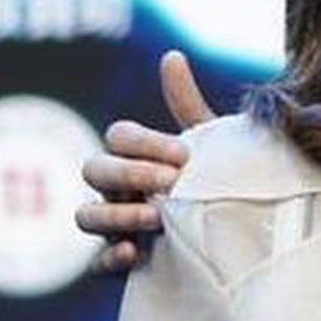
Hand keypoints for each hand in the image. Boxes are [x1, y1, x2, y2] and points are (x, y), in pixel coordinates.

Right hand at [77, 50, 215, 273]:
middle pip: (94, 170)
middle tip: (172, 183)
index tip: (186, 156)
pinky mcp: (119, 264)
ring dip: (116, 215)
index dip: (146, 143)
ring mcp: (113, 227)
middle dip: (129, 173)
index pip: (119, 137)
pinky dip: (109, 258)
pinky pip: (95, 265)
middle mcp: (115, 189)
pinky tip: (133, 254)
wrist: (235, 238)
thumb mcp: (210, 147)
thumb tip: (171, 56)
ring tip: (156, 217)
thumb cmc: (215, 185)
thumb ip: (187, 107)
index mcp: (134, 156)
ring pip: (85, 216)